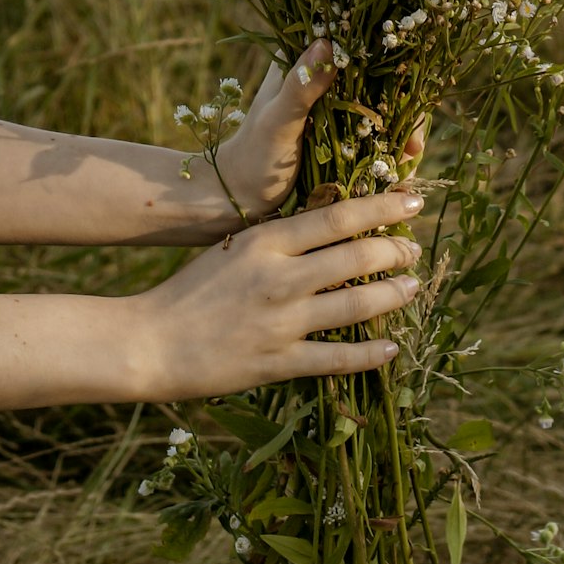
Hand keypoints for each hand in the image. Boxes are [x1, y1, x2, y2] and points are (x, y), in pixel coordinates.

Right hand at [127, 189, 424, 399]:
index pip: (339, 217)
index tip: (413, 201)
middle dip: (395, 252)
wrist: (149, 341)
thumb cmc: (191, 289)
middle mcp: (279, 278)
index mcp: (267, 242)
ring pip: (356, 306)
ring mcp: (281, 322)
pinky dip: (370, 354)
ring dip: (392, 296)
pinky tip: (392, 348)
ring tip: (413, 287)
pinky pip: (337, 358)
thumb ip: (280, 239)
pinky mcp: (278, 362)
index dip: (383, 208)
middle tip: (415, 249)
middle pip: (356, 258)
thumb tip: (333, 225)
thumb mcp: (234, 247)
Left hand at [213, 41, 426, 226]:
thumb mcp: (277, 121)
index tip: (407, 97)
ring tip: (409, 164)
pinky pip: (372, 140)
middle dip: (402, 111)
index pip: (356, 51)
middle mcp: (320, 82)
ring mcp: (330, 112)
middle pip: (377, 84)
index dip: (389, 67)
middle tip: (414, 144)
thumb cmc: (251, 159)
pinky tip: (400, 173)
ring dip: (399, 135)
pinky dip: (388, 153)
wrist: (234, 201)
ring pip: (378, 113)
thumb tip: (326, 42)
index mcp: (301, 64)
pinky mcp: (336, 140)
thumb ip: (300, 85)